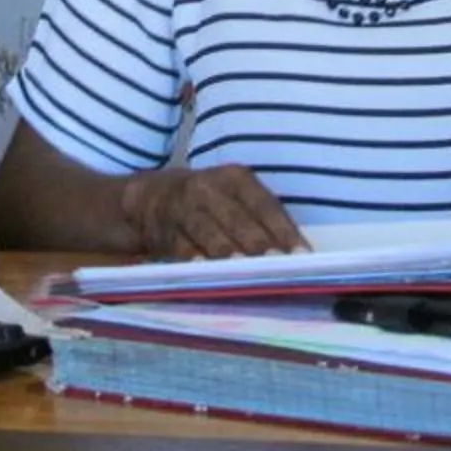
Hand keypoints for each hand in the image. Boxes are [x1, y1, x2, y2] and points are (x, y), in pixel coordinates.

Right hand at [116, 164, 306, 258]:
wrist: (148, 199)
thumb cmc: (208, 205)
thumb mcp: (233, 200)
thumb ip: (262, 223)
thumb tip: (299, 256)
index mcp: (236, 178)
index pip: (265, 205)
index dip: (284, 230)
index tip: (302, 255)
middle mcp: (209, 187)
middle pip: (238, 218)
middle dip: (258, 243)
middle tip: (277, 266)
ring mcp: (183, 206)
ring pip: (209, 230)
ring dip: (227, 251)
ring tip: (245, 272)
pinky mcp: (163, 228)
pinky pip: (180, 245)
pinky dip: (193, 258)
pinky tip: (206, 272)